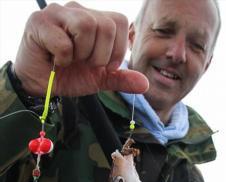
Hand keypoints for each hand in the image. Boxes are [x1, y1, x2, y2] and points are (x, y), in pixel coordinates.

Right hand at [13, 1, 147, 96]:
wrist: (39, 86)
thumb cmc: (67, 76)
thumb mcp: (98, 79)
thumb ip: (120, 79)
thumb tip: (145, 84)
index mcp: (93, 19)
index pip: (120, 21)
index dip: (118, 48)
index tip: (104, 65)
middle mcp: (77, 10)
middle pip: (105, 25)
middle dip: (99, 55)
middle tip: (84, 63)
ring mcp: (57, 13)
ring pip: (86, 26)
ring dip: (81, 54)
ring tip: (70, 60)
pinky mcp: (39, 22)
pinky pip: (64, 41)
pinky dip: (62, 58)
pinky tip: (55, 60)